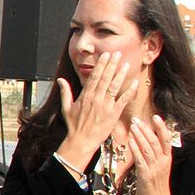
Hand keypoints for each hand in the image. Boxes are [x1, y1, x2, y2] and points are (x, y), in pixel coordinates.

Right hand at [56, 52, 135, 169]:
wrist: (81, 141)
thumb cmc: (74, 125)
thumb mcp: (66, 107)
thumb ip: (65, 92)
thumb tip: (60, 80)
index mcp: (85, 96)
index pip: (94, 76)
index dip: (101, 65)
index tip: (106, 55)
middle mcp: (96, 98)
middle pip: (105, 78)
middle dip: (112, 65)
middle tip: (117, 53)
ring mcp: (106, 105)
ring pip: (114, 86)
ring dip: (121, 74)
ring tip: (126, 64)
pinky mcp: (114, 113)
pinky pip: (123, 99)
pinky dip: (129, 91)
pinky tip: (134, 82)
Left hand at [128, 115, 176, 194]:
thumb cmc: (156, 187)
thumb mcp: (159, 169)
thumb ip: (154, 157)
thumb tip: (145, 143)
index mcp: (167, 159)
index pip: (166, 139)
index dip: (161, 127)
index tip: (156, 116)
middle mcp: (162, 162)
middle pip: (155, 141)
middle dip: (145, 128)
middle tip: (137, 119)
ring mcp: (155, 168)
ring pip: (148, 148)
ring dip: (139, 135)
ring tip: (133, 126)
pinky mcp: (146, 175)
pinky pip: (140, 159)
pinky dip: (135, 148)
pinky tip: (131, 141)